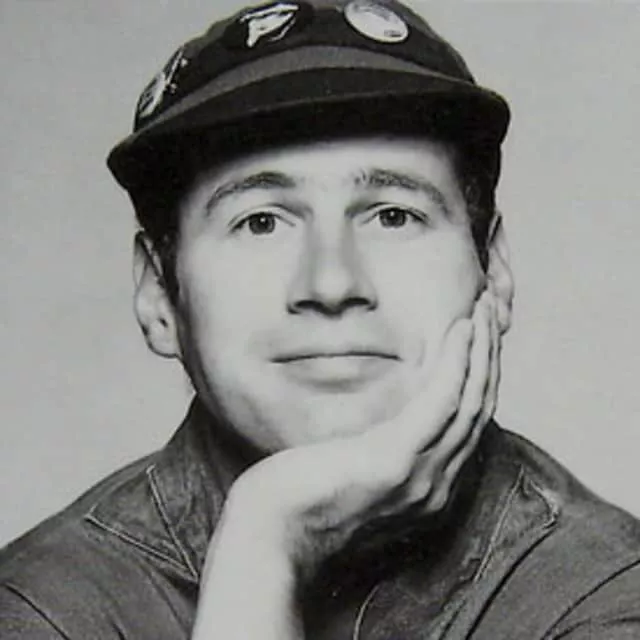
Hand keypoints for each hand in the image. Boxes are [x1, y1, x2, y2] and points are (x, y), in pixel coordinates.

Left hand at [223, 289, 500, 578]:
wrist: (272, 533)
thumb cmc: (304, 496)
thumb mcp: (359, 468)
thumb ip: (388, 448)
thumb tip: (395, 418)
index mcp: (429, 487)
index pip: (470, 423)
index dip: (482, 376)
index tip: (480, 336)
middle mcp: (438, 485)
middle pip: (479, 408)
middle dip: (489, 354)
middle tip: (491, 310)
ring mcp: (421, 476)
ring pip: (470, 401)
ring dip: (482, 350)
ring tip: (484, 307)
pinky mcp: (396, 460)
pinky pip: (441, 402)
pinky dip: (457, 363)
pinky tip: (460, 331)